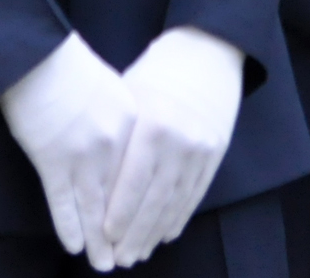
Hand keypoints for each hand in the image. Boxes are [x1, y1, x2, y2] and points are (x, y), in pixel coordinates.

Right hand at [0, 34, 138, 269]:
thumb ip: (127, 124)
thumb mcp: (114, 90)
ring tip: (104, 265)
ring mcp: (83, 153)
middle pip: (125, 199)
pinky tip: (74, 247)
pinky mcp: (51, 159)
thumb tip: (132, 155)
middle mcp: (115, 142)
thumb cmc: (73, 68)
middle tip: (131, 258)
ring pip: (95, 208)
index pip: (147, 178)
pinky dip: (69, 227)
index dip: (149, 209)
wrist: (38, 54)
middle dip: (127, 233)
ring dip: (99, 241)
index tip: (155, 231)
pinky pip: (62, 202)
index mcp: (135, 123)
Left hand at [106, 27, 245, 267]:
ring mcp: (201, 148)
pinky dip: (179, 217)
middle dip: (134, 233)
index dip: (117, 215)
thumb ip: (117, 140)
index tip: (104, 238)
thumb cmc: (156, 72)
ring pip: (175, 202)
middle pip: (153, 200)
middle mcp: (179, 140)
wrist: (207, 51)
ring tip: (138, 253)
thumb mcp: (129, 98)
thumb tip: (93, 184)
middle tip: (119, 258)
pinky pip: (195, 193)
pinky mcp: (216, 152)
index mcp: (152, 124)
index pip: (131, 182)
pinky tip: (166, 234)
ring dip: (155, 232)